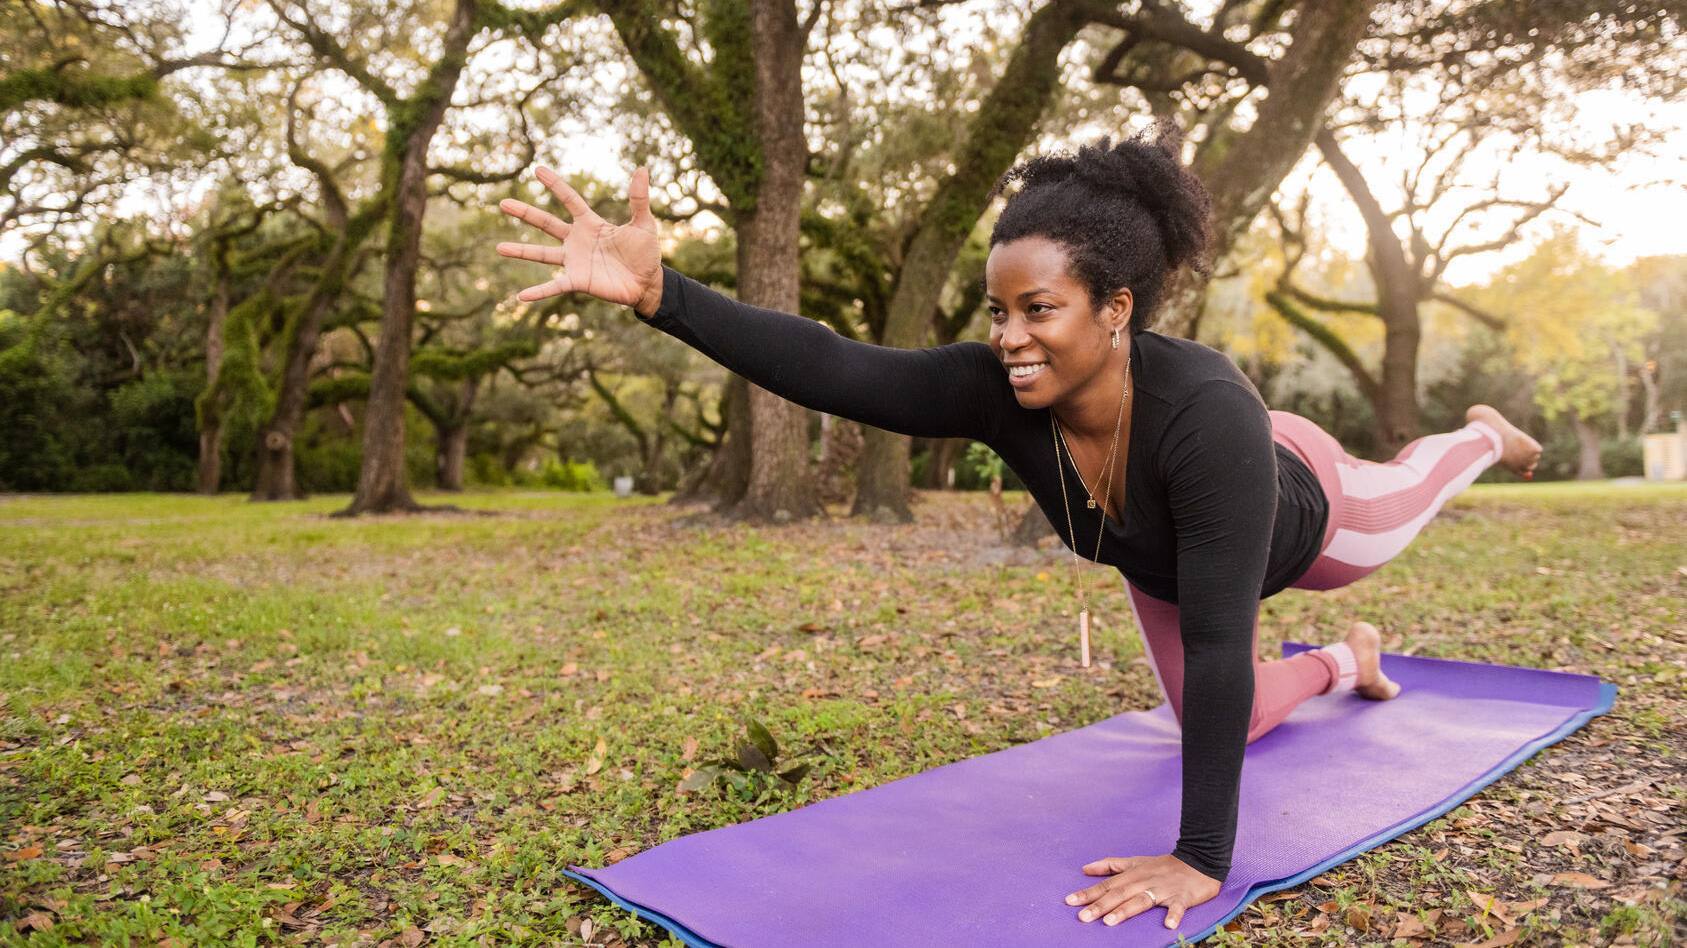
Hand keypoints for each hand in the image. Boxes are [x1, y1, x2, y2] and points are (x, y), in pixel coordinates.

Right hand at [495, 164, 662, 313]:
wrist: (648, 282)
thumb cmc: (645, 252)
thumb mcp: (644, 223)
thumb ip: (639, 199)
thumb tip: (642, 169)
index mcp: (590, 224)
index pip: (570, 200)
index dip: (555, 185)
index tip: (537, 170)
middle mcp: (577, 240)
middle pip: (546, 223)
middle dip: (525, 213)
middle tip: (503, 203)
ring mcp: (574, 261)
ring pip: (542, 254)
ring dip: (521, 251)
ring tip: (499, 248)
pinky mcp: (578, 281)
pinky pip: (554, 286)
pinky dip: (538, 292)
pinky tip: (521, 297)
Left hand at [1063, 853, 1221, 929]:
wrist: (1199, 860)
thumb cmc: (1163, 865)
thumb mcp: (1135, 862)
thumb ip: (1110, 865)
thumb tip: (1085, 869)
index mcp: (1132, 875)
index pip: (1106, 885)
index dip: (1088, 893)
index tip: (1069, 901)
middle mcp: (1144, 881)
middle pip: (1119, 894)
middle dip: (1099, 906)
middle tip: (1082, 917)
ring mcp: (1163, 890)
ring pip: (1141, 901)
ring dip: (1125, 911)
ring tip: (1110, 922)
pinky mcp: (1182, 897)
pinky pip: (1178, 907)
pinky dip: (1174, 915)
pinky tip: (1168, 925)